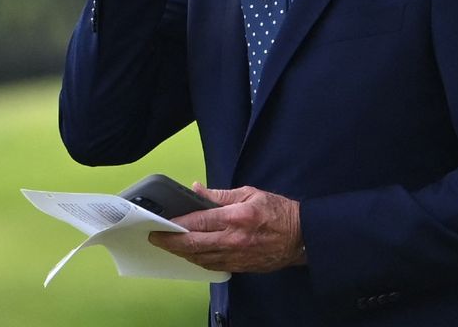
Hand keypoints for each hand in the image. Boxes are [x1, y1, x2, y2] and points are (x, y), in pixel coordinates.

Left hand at [148, 184, 305, 273]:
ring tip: (169, 246)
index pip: (199, 222)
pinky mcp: (241, 267)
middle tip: (156, 238)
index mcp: (237, 217)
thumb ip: (221, 194)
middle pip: (194, 245)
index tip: (162, 223)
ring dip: (182, 253)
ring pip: (200, 259)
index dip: (177, 224)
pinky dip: (198, 260)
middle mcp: (234, 240)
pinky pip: (212, 266)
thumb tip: (196, 190)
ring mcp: (237, 256)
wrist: (302, 237)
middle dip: (171, 242)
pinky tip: (190, 254)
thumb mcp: (250, 193)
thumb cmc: (278, 211)